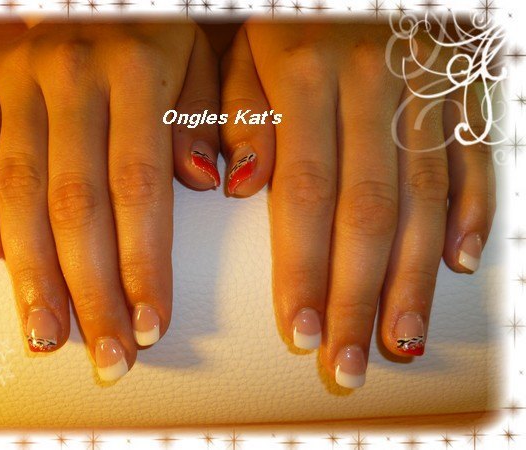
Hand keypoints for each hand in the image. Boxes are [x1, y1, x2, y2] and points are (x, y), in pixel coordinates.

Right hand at [0, 21, 219, 381]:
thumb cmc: (163, 35)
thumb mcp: (205, 64)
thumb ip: (213, 121)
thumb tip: (209, 184)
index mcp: (137, 69)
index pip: (140, 187)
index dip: (143, 265)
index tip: (151, 324)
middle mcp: (73, 73)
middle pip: (77, 204)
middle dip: (90, 290)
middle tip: (105, 355)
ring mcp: (21, 81)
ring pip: (19, 192)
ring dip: (32, 272)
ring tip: (46, 334)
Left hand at [220, 21, 494, 387]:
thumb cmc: (285, 7)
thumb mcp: (241, 43)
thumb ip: (236, 114)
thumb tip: (235, 186)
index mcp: (303, 71)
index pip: (305, 192)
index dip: (303, 270)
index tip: (300, 331)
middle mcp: (370, 81)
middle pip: (368, 210)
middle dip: (359, 296)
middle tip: (351, 361)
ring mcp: (424, 84)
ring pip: (423, 196)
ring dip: (414, 277)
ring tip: (401, 338)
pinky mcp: (461, 84)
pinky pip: (473, 154)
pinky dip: (472, 211)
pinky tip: (460, 263)